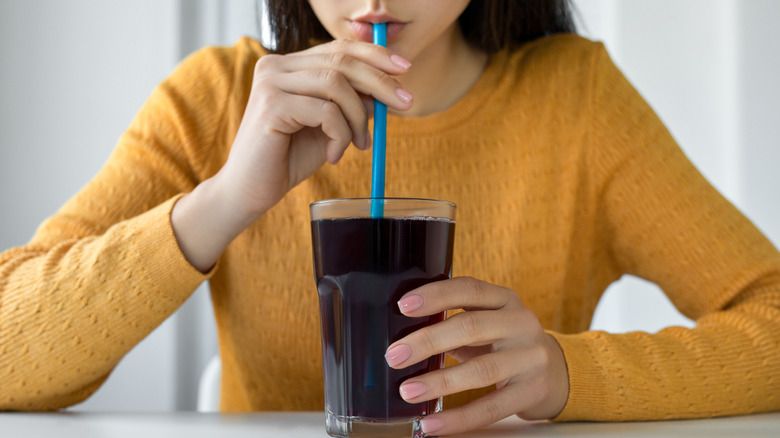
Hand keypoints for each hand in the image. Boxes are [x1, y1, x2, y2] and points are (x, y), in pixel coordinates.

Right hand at [172, 40, 412, 270]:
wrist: (251, 190)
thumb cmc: (289, 157)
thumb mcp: (329, 124)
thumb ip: (351, 102)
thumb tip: (389, 85)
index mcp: (289, 65)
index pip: (339, 48)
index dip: (375, 55)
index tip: (404, 69)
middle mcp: (276, 65)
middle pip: (342, 61)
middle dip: (380, 82)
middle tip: (405, 104)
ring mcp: (271, 82)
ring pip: (337, 85)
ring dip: (359, 118)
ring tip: (359, 145)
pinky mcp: (271, 105)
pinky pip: (326, 112)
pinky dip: (340, 135)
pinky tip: (334, 154)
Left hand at [384, 277, 569, 435]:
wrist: (558, 372)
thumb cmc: (506, 344)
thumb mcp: (488, 322)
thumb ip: (454, 322)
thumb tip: (403, 337)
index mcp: (504, 300)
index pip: (469, 289)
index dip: (436, 295)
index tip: (403, 306)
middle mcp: (521, 323)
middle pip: (471, 327)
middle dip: (428, 341)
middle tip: (394, 355)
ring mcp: (530, 357)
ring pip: (481, 370)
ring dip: (439, 382)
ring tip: (408, 391)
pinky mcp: (532, 391)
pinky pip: (491, 407)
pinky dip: (458, 418)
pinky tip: (433, 423)